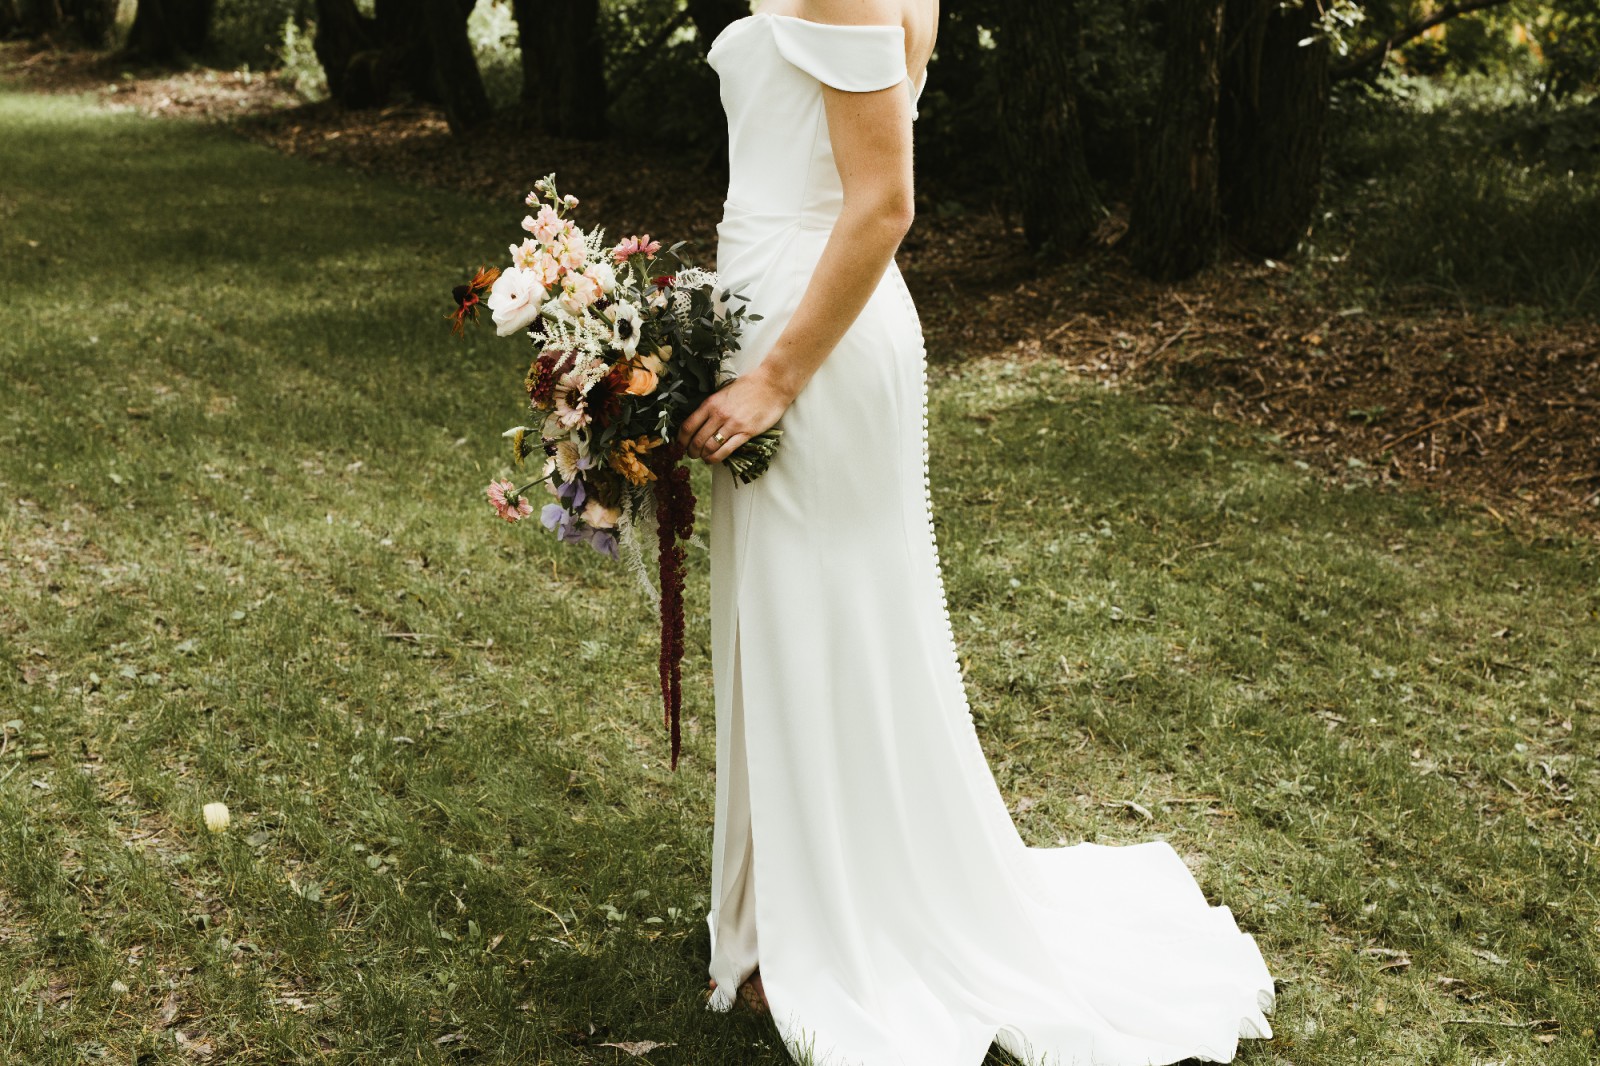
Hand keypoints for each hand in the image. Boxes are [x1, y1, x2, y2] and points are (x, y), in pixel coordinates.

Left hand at [676, 364, 795, 463]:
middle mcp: (718, 415)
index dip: (680, 440)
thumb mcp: (723, 393)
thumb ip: (711, 407)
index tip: (680, 445)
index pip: (688, 426)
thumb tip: (699, 423)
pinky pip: (726, 451)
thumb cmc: (749, 387)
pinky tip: (714, 460)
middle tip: (692, 455)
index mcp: (710, 403)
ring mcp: (732, 425)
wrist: (772, 385)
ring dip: (703, 456)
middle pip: (697, 440)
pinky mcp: (746, 433)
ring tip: (704, 458)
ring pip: (710, 448)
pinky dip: (716, 458)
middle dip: (691, 452)